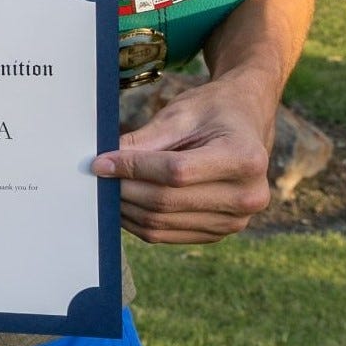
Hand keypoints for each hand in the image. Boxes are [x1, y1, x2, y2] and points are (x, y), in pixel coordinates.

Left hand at [93, 73, 276, 243]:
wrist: (245, 124)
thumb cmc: (214, 111)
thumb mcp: (182, 114)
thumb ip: (144, 141)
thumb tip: (104, 162)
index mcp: (245, 158)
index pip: (176, 171)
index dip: (133, 167)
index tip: (101, 162)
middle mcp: (248, 196)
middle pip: (167, 201)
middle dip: (124, 189)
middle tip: (96, 176)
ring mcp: (236, 221)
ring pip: (163, 223)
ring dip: (126, 208)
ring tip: (106, 188)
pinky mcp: (219, 232)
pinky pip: (168, 234)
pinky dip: (139, 221)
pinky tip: (124, 202)